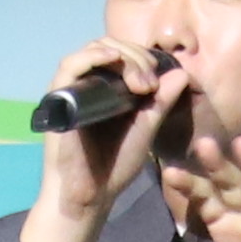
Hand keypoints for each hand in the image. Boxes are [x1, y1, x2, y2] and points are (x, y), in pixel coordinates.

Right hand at [30, 36, 176, 227]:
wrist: (91, 195)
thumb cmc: (115, 165)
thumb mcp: (146, 128)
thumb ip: (162, 102)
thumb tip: (181, 72)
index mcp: (108, 88)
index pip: (124, 54)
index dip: (144, 58)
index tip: (158, 82)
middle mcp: (89, 83)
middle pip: (111, 46)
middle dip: (137, 57)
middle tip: (150, 85)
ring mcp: (73, 89)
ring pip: (94, 50)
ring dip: (121, 56)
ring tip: (139, 83)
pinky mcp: (58, 97)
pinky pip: (70, 65)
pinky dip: (91, 56)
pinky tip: (112, 60)